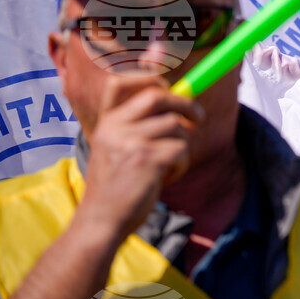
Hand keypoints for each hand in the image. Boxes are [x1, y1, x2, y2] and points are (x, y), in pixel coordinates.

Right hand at [75, 75, 204, 244]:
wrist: (101, 221)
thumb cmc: (116, 188)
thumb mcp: (116, 150)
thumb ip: (138, 127)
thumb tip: (180, 102)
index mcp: (107, 123)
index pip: (121, 83)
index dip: (148, 77)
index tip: (169, 87)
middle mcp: (115, 127)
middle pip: (159, 95)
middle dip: (186, 104)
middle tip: (199, 118)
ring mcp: (130, 141)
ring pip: (176, 125)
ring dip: (182, 145)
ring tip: (169, 165)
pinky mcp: (147, 159)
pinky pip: (181, 149)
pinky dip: (181, 164)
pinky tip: (167, 178)